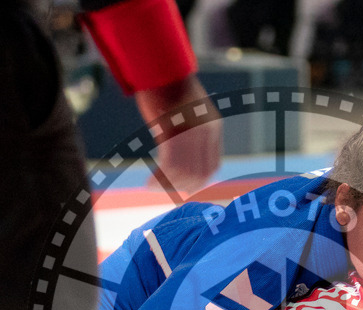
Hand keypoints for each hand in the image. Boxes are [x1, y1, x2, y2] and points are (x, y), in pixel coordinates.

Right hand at [134, 75, 221, 193]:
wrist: (161, 66)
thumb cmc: (170, 88)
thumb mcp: (190, 112)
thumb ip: (194, 132)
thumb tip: (183, 153)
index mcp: (213, 128)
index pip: (212, 166)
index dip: (198, 181)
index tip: (182, 187)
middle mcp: (205, 133)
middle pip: (198, 174)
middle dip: (181, 187)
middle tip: (164, 190)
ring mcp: (189, 133)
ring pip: (183, 173)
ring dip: (167, 185)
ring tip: (152, 187)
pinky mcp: (172, 132)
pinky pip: (168, 165)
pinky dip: (159, 178)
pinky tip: (149, 182)